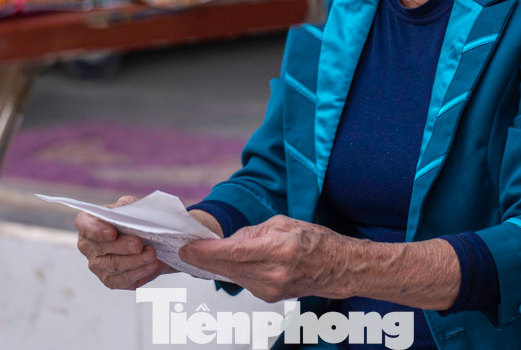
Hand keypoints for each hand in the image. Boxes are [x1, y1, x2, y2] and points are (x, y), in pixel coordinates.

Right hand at [75, 195, 172, 289]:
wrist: (147, 238)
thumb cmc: (134, 219)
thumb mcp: (130, 206)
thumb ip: (128, 207)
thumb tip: (132, 215)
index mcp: (88, 223)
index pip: (85, 226)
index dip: (97, 230)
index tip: (112, 232)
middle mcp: (88, 246)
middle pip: (101, 248)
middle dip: (122, 246)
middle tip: (138, 244)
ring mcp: (97, 265)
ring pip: (114, 266)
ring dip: (135, 261)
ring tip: (151, 254)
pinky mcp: (110, 280)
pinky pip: (123, 280)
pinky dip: (139, 273)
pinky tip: (151, 266)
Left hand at [179, 215, 349, 302]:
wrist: (337, 268)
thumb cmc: (314, 241)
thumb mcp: (283, 223)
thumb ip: (252, 232)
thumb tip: (227, 240)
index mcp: (279, 249)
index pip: (234, 253)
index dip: (207, 251)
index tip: (188, 247)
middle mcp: (274, 273)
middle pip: (228, 268)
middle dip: (203, 259)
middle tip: (183, 250)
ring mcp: (271, 289)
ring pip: (232, 276)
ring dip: (215, 265)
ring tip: (199, 253)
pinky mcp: (269, 297)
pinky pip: (243, 282)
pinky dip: (231, 271)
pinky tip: (223, 263)